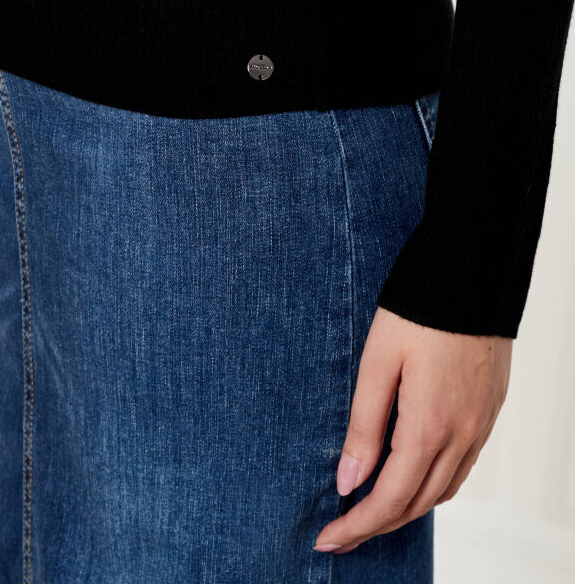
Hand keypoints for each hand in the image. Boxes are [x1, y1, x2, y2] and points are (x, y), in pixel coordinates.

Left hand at [313, 306, 512, 554]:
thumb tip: (348, 481)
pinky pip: (462, 468)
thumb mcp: (377, 364)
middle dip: (376, 526)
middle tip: (342, 534)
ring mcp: (480, 425)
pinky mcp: (487, 412)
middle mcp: (462, 434)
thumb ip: (364, 427)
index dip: (357, 525)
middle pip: (416, 503)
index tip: (328, 538)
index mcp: (429, 425)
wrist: (471, 276)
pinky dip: (432, 486)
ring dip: (405, 509)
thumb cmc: (416, 313)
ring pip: (442, 491)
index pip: (389, 497)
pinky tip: (412, 478)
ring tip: (371, 512)